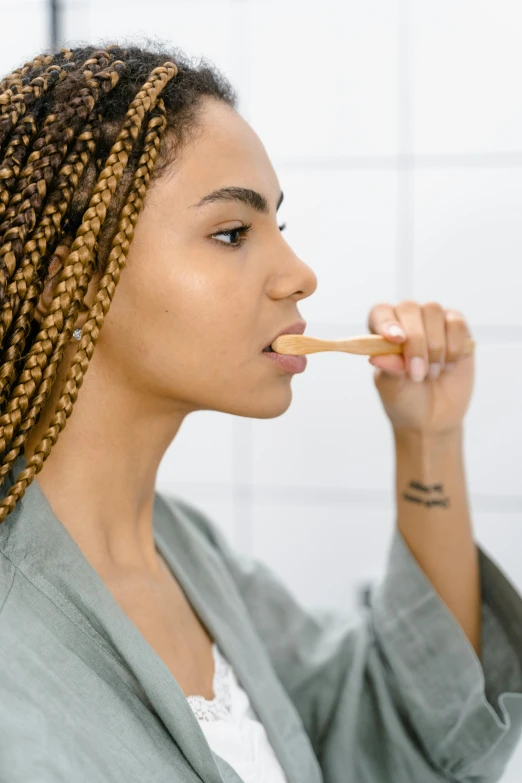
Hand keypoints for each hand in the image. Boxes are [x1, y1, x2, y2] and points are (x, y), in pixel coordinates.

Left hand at [367, 301, 474, 435]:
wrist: (433, 418)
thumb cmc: (405, 400)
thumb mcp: (392, 390)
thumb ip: (387, 370)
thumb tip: (376, 357)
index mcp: (382, 332)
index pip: (380, 313)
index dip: (387, 322)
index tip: (396, 340)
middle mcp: (406, 320)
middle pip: (409, 308)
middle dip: (416, 341)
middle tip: (418, 373)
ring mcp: (433, 322)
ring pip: (434, 311)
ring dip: (435, 347)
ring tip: (432, 374)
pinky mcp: (457, 329)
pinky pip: (457, 323)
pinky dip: (454, 346)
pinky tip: (448, 366)